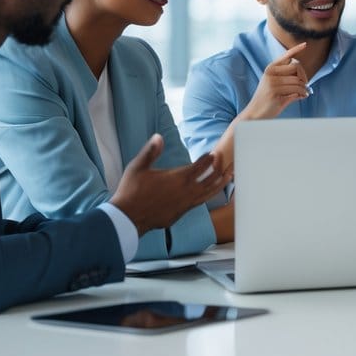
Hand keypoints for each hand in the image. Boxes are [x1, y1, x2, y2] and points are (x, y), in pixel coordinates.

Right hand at [110, 135, 230, 234]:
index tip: (212, 153)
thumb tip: (158, 136)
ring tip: (228, 178)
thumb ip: (150, 151)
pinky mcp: (180, 214)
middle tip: (225, 164)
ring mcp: (185, 205)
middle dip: (218, 170)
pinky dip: (206, 197)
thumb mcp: (138, 167)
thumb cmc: (131, 191)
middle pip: (210, 180)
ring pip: (208, 194)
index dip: (207, 159)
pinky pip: (198, 204)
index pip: (200, 166)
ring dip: (219, 185)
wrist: (127, 218)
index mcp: (178, 178)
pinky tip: (206, 195)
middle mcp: (186, 192)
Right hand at [239, 42, 309, 120]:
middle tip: (305, 84)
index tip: (305, 44)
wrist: (254, 114)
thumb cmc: (267, 100)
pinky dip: (302, 94)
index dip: (296, 49)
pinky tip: (301, 97)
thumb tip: (304, 80)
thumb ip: (286, 79)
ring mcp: (273, 83)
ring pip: (298, 81)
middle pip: (296, 66)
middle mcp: (271, 74)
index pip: (286, 56)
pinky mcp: (276, 94)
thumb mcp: (273, 85)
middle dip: (304, 76)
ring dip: (304, 88)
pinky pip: (297, 91)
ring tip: (303, 93)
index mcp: (270, 69)